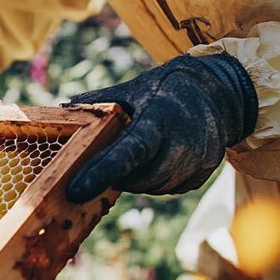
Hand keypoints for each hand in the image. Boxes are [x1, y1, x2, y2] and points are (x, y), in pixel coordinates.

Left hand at [65, 53, 257, 199]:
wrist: (218, 94)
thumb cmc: (164, 90)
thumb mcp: (132, 89)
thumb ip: (98, 103)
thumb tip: (61, 111)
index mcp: (161, 117)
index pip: (130, 151)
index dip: (102, 171)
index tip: (75, 190)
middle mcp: (184, 143)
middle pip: (138, 177)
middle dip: (114, 175)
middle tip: (96, 168)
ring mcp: (197, 163)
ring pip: (150, 186)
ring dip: (132, 178)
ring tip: (129, 156)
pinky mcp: (201, 176)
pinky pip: (166, 188)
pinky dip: (151, 180)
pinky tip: (151, 160)